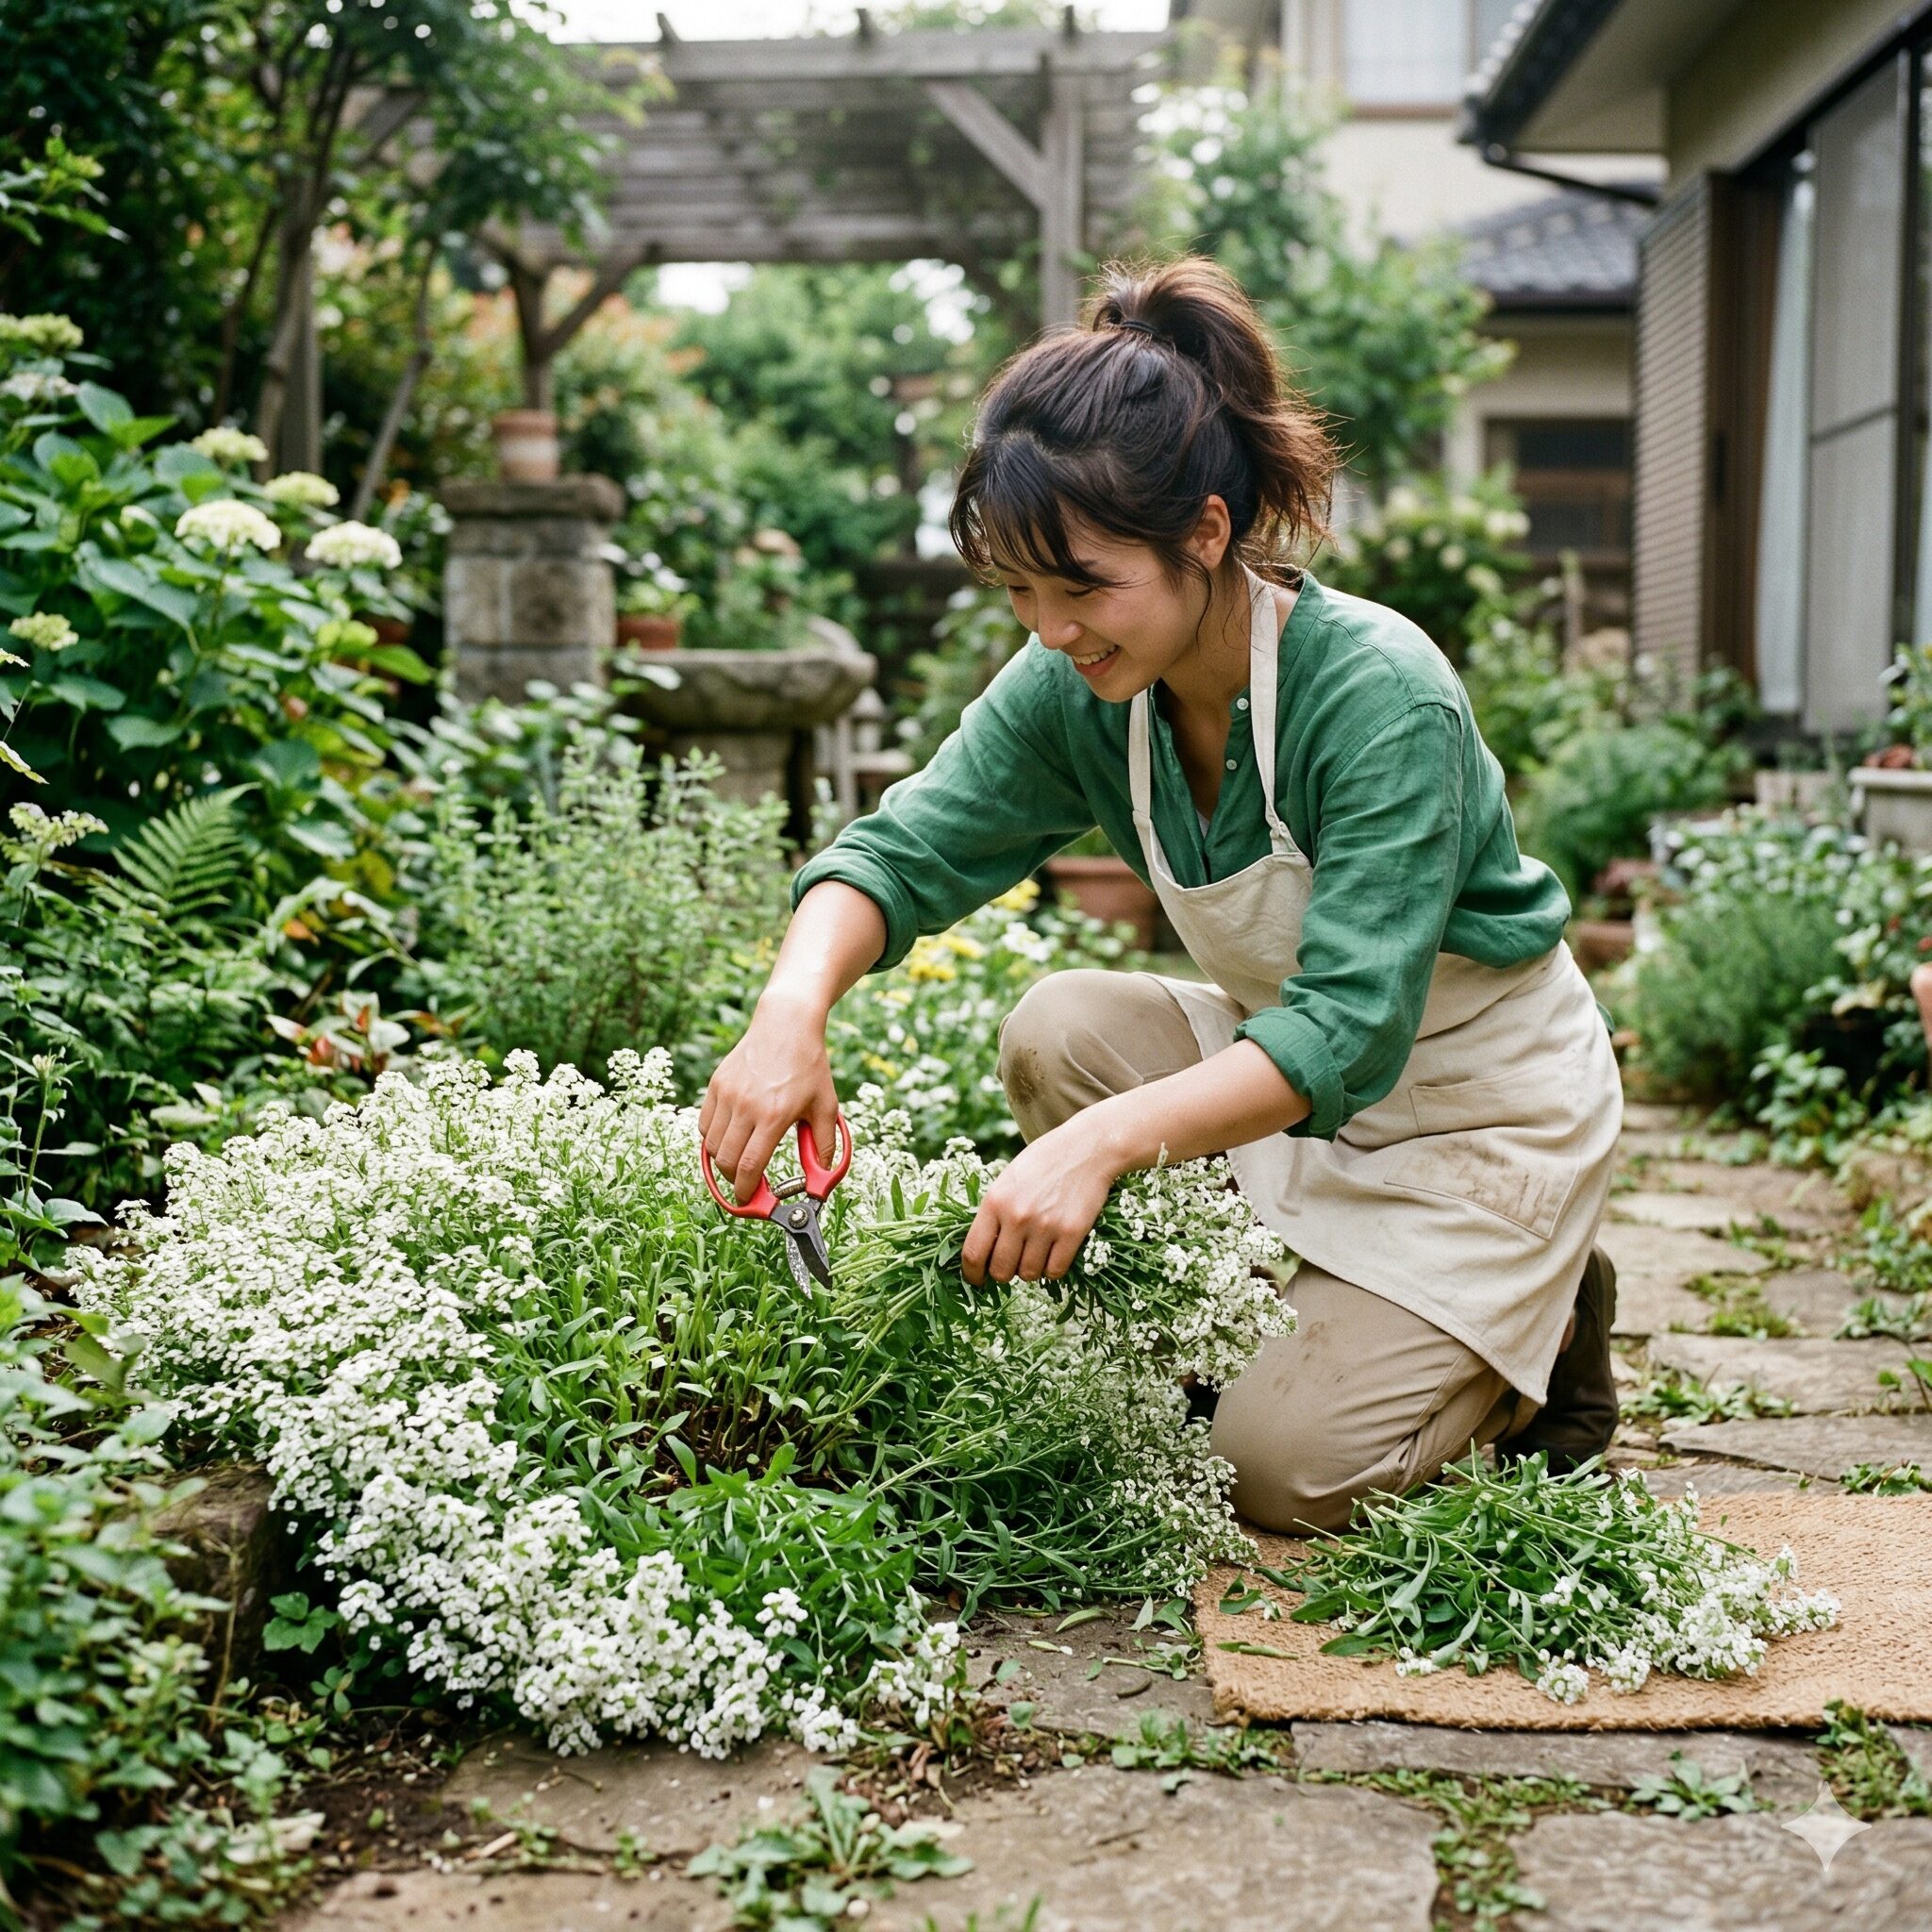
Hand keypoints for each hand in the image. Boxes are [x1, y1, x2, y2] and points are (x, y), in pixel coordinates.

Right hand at [699, 991, 840, 1205]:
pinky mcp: (716, 1085)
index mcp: (774, 1115)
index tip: (749, 1201)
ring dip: (722, 1162)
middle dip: (734, 1181)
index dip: (746, 1191)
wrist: (786, 1025)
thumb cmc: (810, 1065)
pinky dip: (713, 1140)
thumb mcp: (826, 1106)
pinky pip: (705, 1124)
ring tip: (739, 1162)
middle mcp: (746, 1106)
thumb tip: (821, 1177)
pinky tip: (730, 1139)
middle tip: (746, 1185)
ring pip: (711, 1145)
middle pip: (726, 1160)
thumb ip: (824, 1145)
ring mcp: (727, 1094)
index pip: (750, 1166)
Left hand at [961, 1117, 1120, 1286]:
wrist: (1086, 1148)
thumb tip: (983, 1251)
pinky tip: (1054, 1253)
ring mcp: (1045, 1226)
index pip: (973, 1253)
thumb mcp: (1008, 1180)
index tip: (977, 1280)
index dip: (972, 1274)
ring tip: (1036, 1252)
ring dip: (1030, 1270)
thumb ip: (994, 1212)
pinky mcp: (1072, 1233)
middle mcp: (1017, 1217)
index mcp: (995, 1201)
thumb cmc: (1044, 1162)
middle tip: (1012, 1262)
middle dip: (1004, 1272)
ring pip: (1028, 1274)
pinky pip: (1055, 1271)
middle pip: (1001, 1270)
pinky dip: (1053, 1269)